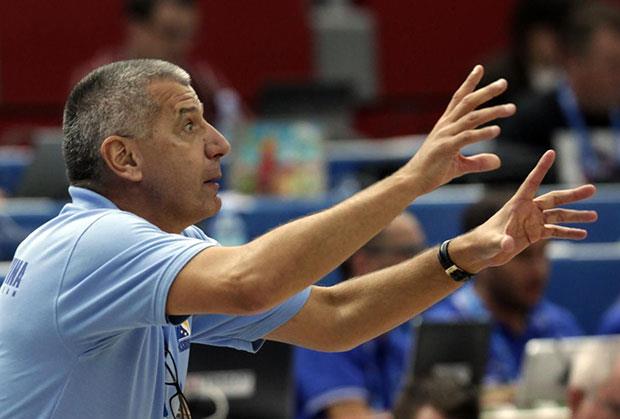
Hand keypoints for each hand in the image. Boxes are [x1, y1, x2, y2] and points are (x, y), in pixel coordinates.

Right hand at [400, 65, 515, 194]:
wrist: (412, 181)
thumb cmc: (432, 172)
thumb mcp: (459, 166)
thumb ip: (478, 161)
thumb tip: (497, 161)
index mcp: (445, 125)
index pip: (458, 99)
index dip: (469, 83)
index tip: (479, 68)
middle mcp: (445, 126)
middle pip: (468, 102)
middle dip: (486, 91)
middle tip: (504, 83)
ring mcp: (445, 136)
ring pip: (472, 117)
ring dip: (493, 111)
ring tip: (511, 109)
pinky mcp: (446, 148)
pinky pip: (467, 137)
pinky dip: (482, 133)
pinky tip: (496, 130)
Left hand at [454, 150, 597, 271]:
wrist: (481, 252)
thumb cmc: (482, 243)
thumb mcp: (491, 242)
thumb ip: (501, 242)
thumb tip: (509, 244)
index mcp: (516, 205)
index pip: (532, 182)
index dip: (541, 168)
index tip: (551, 152)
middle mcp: (527, 210)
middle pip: (553, 199)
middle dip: (572, 195)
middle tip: (592, 189)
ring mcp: (532, 222)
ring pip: (558, 215)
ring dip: (575, 216)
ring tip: (594, 216)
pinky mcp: (534, 234)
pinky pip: (554, 231)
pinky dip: (567, 232)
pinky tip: (582, 234)